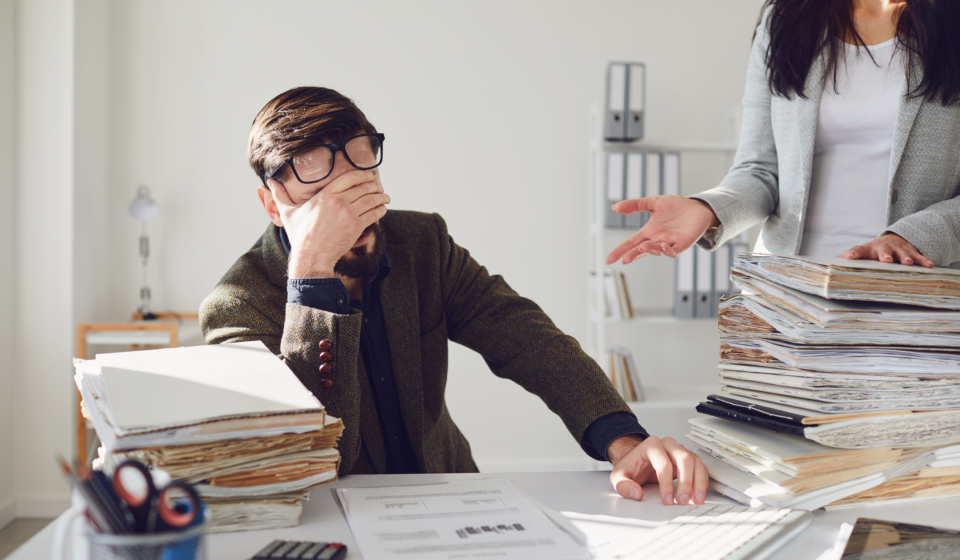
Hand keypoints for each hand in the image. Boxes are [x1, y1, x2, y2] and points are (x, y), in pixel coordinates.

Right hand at [268, 169, 389, 277]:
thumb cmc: (300, 236)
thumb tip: (268, 182)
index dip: (362, 175)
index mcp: (325, 194)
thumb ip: (280, 196)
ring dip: (381, 197)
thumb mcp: (288, 213)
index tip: (369, 176)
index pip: (349, 177)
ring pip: (372, 199)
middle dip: (374, 186)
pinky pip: (374, 213)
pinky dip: (381, 210)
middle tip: (379, 188)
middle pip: (364, 187)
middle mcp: (339, 201)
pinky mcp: (357, 226)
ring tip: (385, 197)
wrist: (311, 256)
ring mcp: (349, 213)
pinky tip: (383, 209)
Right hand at [606, 196, 719, 264]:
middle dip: (632, 255)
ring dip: (649, 250)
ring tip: (642, 247)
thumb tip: (614, 207)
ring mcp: (669, 243)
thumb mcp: (653, 203)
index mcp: (649, 232)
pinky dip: (667, 250)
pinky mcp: (682, 244)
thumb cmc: (676, 206)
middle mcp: (657, 240)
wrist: (697, 207)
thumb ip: (635, 205)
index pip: (631, 243)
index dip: (620, 251)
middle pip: (641, 250)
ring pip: (656, 251)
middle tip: (624, 260)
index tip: (609, 259)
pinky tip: (663, 245)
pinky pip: (673, 251)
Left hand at [607, 435, 708, 504]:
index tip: (667, 500)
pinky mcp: (687, 458)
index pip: (663, 463)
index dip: (666, 484)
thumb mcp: (618, 477)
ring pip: (695, 461)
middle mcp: (668, 444)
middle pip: (684, 459)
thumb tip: (637, 494)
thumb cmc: (630, 468)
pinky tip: (698, 494)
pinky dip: (702, 481)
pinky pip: (700, 467)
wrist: (637, 462)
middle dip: (686, 482)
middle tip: (682, 501)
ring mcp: (679, 450)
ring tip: (695, 500)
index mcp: (651, 445)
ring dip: (698, 482)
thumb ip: (623, 486)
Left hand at [839, 233, 932, 267]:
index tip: (849, 257)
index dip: (854, 253)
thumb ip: (843, 260)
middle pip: (883, 250)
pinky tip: (929, 265)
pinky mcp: (911, 252)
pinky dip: (923, 260)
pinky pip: (918, 256)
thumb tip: (823, 268)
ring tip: (907, 264)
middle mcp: (883, 248)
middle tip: (886, 260)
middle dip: (885, 255)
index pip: (859, 250)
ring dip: (905, 257)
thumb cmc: (871, 252)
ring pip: (902, 252)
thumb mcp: (859, 255)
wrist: (892, 240)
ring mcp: (898, 249)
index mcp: (868, 250)